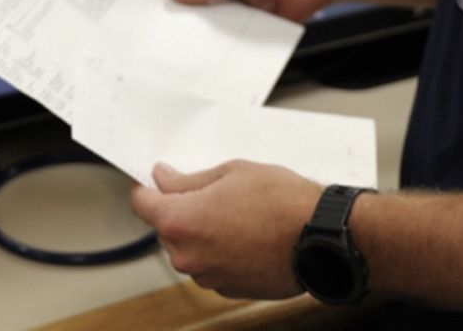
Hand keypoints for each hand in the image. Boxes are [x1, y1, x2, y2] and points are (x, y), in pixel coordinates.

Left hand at [129, 161, 320, 298]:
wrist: (320, 238)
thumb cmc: (282, 204)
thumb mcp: (231, 173)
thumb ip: (189, 181)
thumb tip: (164, 179)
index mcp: (180, 221)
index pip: (142, 204)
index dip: (145, 188)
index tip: (150, 181)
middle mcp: (188, 255)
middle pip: (166, 228)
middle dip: (180, 209)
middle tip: (209, 191)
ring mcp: (208, 276)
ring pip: (190, 248)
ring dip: (202, 232)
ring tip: (236, 213)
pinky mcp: (228, 289)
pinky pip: (211, 265)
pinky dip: (220, 250)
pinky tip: (245, 234)